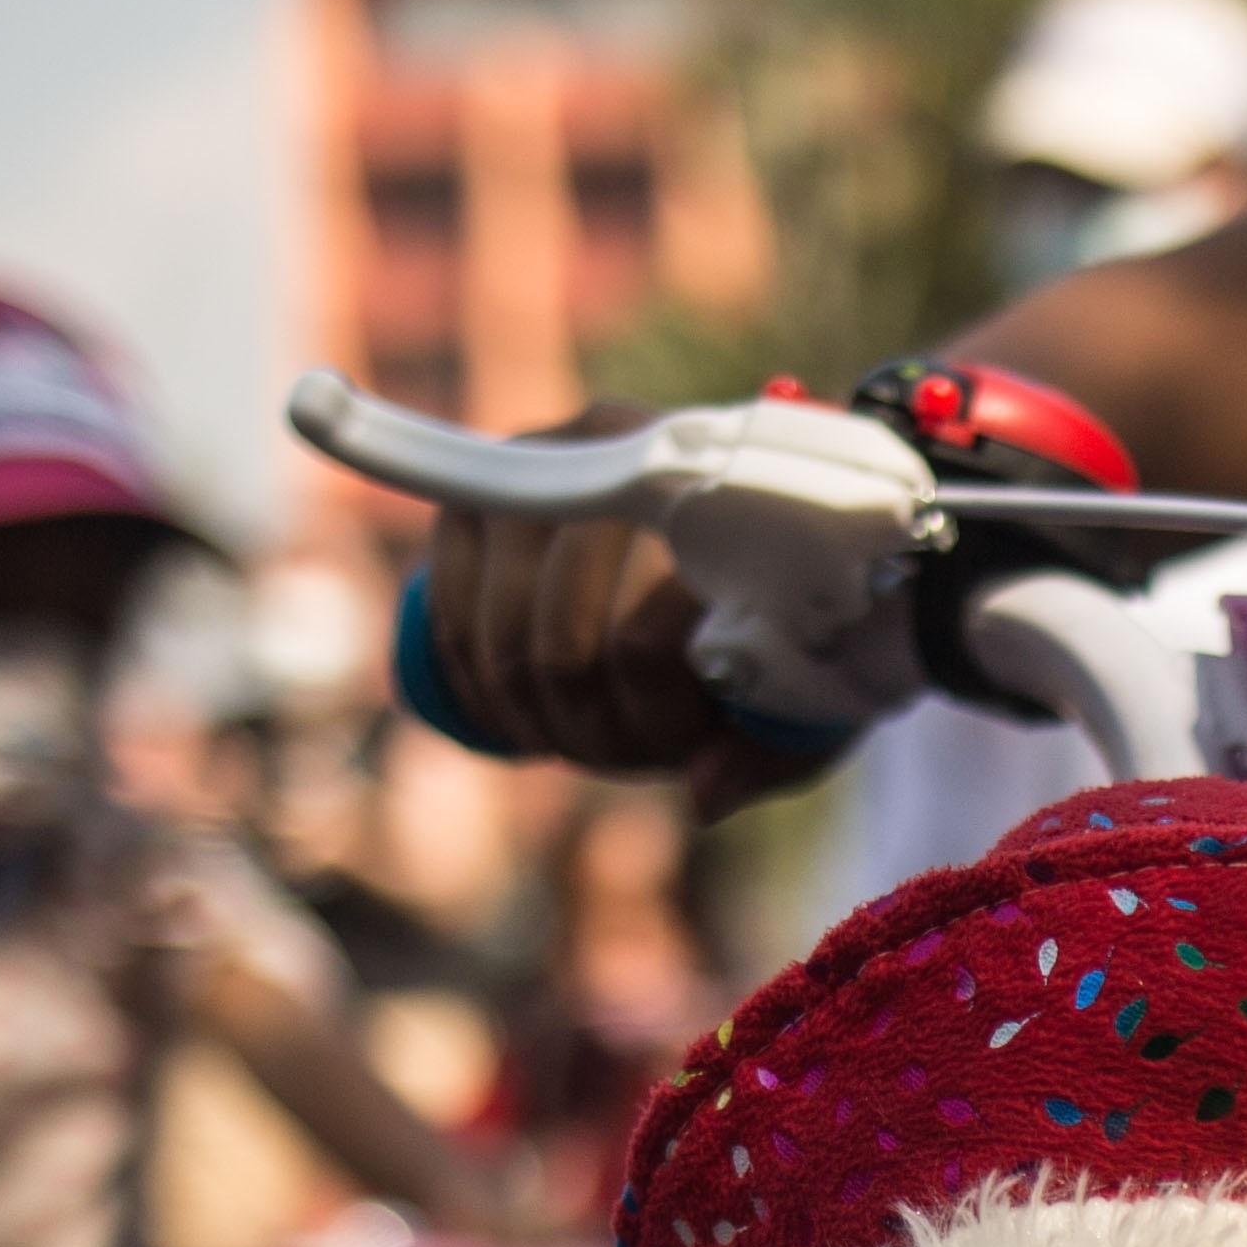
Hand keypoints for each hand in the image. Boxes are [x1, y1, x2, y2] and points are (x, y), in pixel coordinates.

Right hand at [417, 400, 747, 787]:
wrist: (712, 540)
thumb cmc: (772, 632)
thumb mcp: (797, 697)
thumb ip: (763, 749)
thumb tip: (702, 795)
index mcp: (712, 492)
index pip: (647, 639)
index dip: (658, 719)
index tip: (688, 744)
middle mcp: (615, 451)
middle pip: (566, 648)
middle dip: (595, 730)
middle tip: (634, 754)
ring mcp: (531, 468)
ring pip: (506, 644)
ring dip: (542, 720)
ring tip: (592, 739)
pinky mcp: (471, 505)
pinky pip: (450, 625)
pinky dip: (483, 692)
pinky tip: (526, 720)